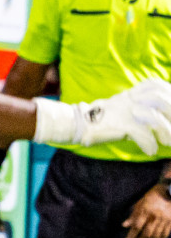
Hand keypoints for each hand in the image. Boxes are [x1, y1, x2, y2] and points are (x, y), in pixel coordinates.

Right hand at [35, 78, 170, 153]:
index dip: (168, 93)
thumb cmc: (97, 123)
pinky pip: (143, 133)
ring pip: (156, 117)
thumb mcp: (119, 111)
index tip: (170, 114)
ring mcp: (126, 111)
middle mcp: (130, 99)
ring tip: (167, 143)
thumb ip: (136, 112)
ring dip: (166, 132)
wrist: (76, 125)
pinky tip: (150, 151)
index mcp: (131, 95)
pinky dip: (149, 144)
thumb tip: (154, 124)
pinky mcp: (121, 123)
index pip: (156, 85)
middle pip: (161, 99)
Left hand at [124, 184, 170, 237]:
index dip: (131, 237)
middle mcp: (155, 217)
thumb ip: (133, 214)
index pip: (137, 227)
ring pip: (156, 236)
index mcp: (146, 211)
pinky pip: (165, 235)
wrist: (170, 191)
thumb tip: (124, 225)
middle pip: (147, 234)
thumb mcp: (140, 202)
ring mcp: (164, 220)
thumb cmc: (152, 196)